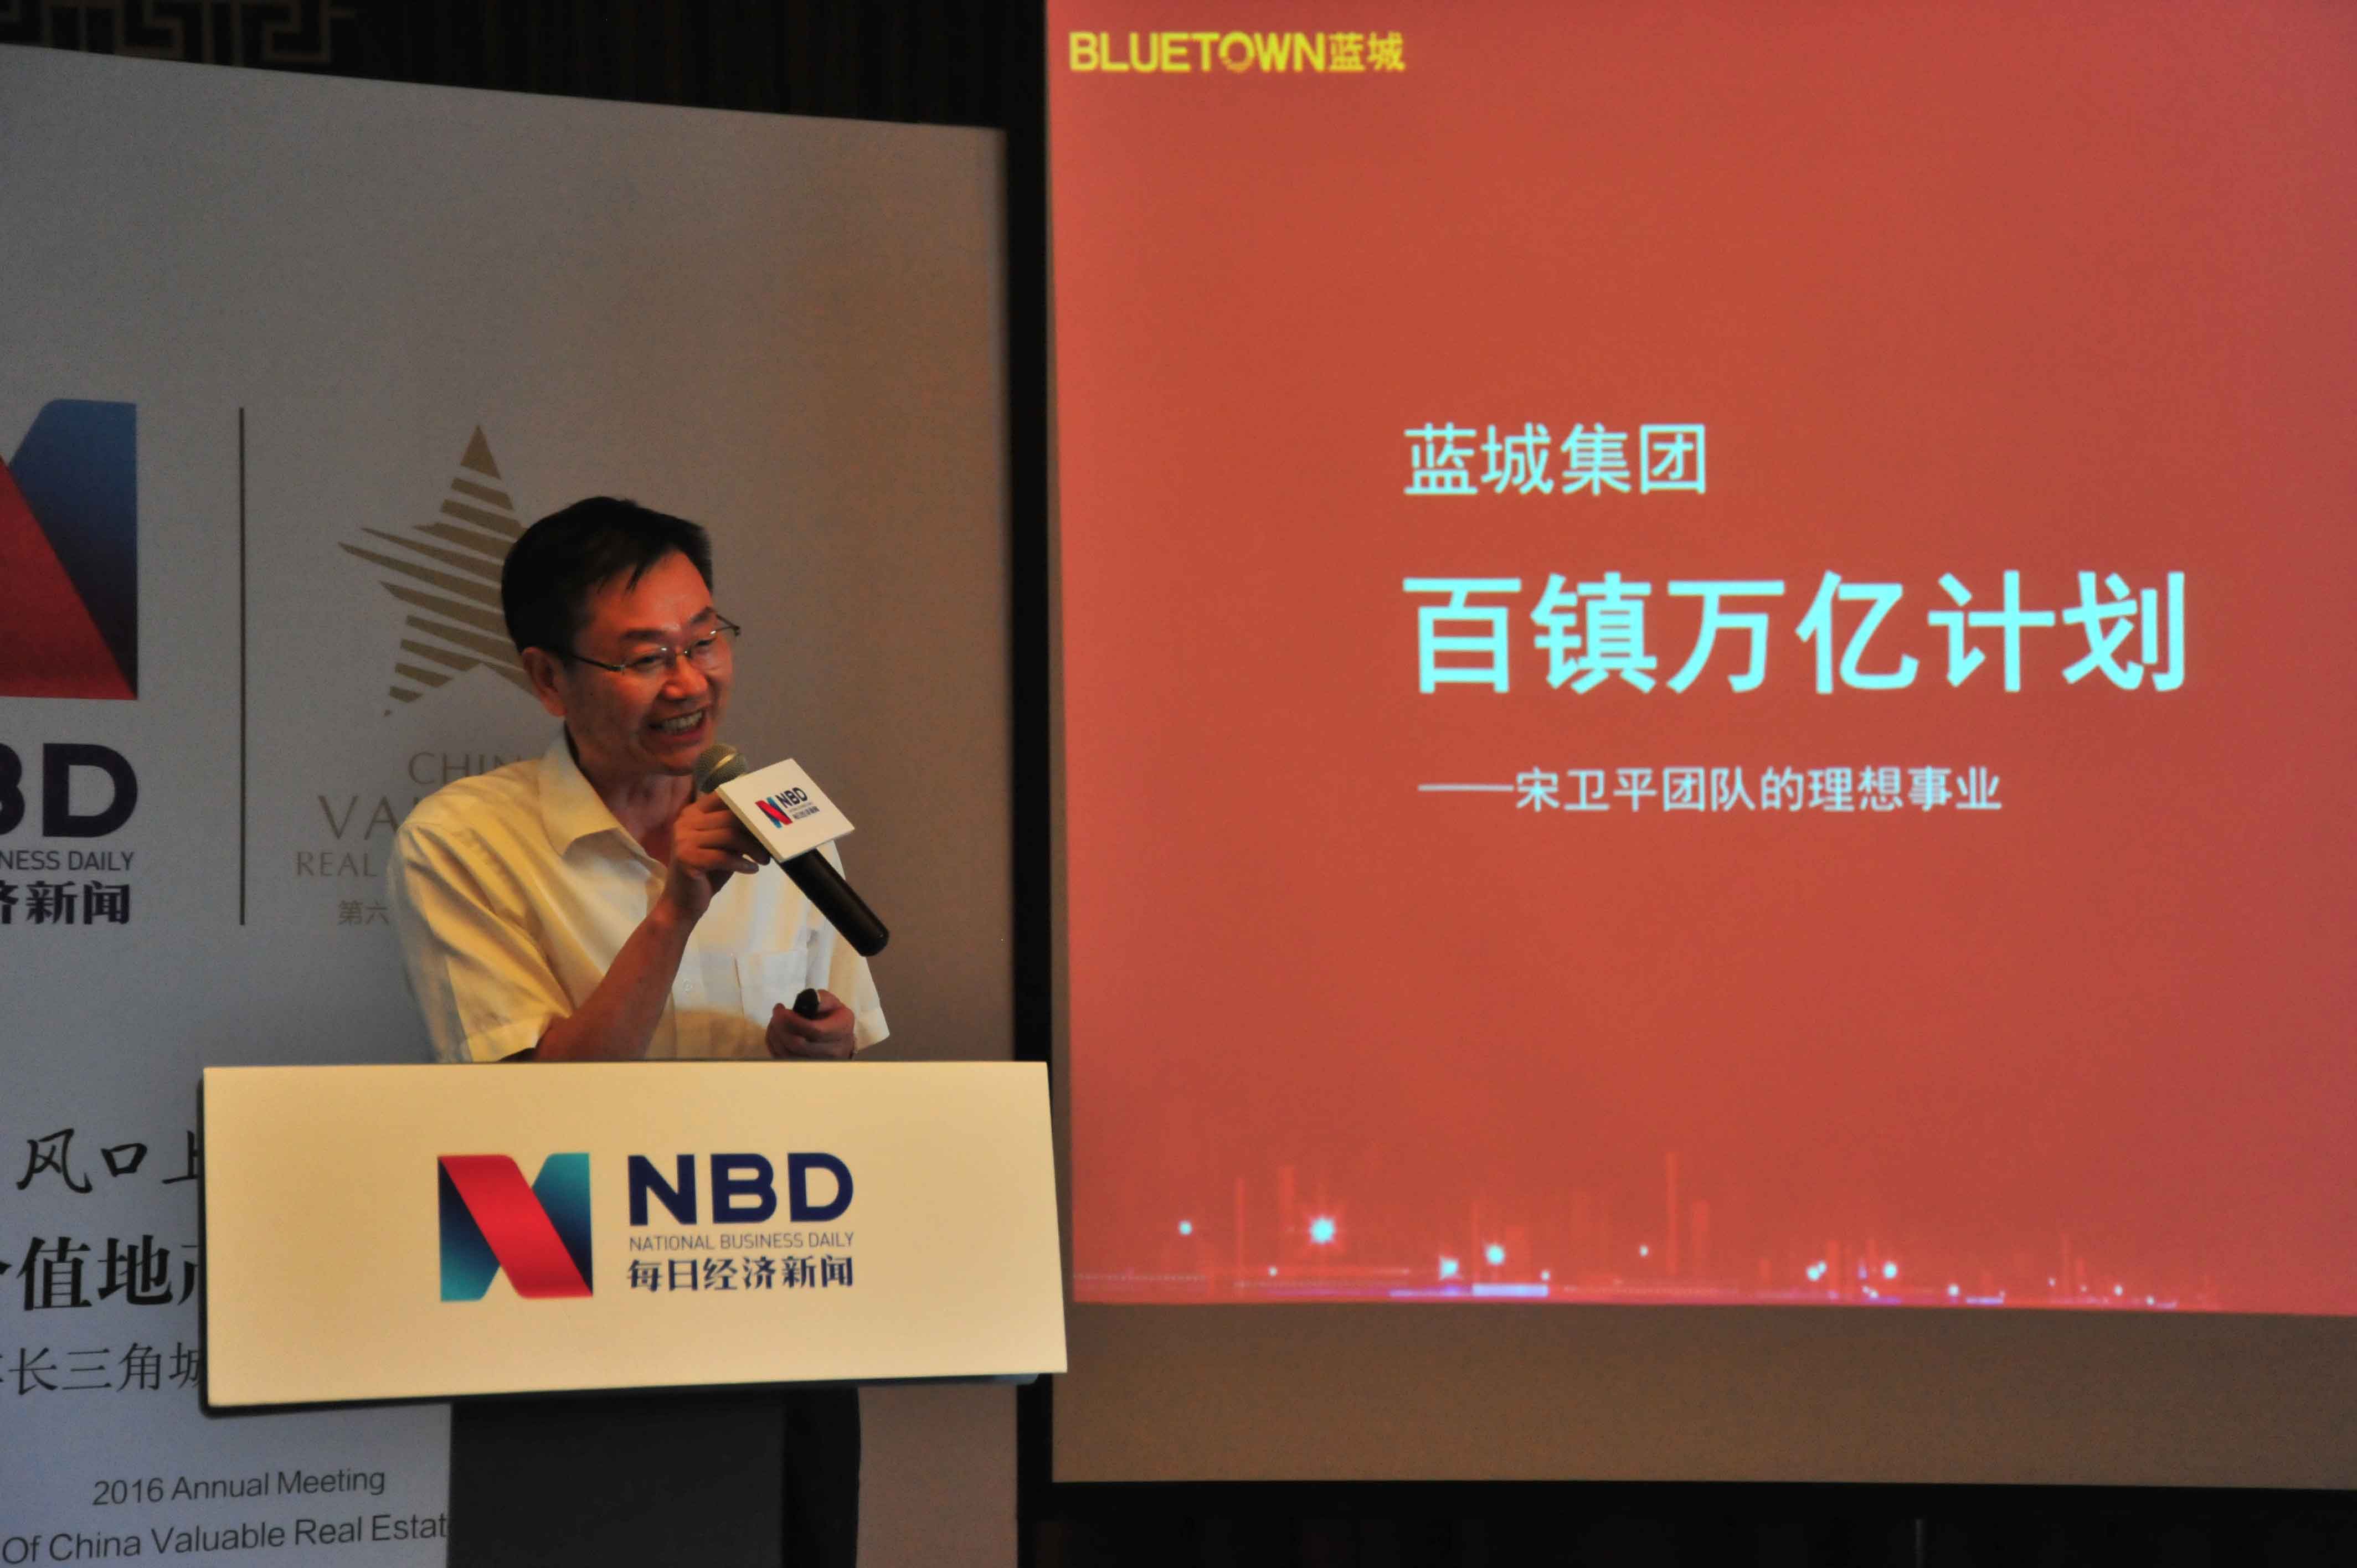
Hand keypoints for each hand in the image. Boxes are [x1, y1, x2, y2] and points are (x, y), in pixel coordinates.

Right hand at [660, 794, 768, 921]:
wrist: (683, 902)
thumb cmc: (707, 872)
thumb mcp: (724, 846)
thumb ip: (736, 829)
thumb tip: (767, 819)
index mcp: (692, 813)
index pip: (724, 797)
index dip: (748, 805)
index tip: (768, 817)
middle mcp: (685, 822)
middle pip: (730, 816)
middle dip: (756, 830)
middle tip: (772, 844)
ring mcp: (683, 839)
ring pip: (730, 835)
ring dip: (753, 848)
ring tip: (764, 859)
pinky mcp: (686, 858)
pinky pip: (723, 856)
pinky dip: (742, 863)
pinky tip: (752, 869)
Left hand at [768, 989, 856, 1059]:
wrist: (840, 1041)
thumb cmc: (834, 1019)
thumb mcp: (833, 1004)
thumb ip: (822, 1000)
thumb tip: (807, 1000)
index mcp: (841, 1030)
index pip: (815, 1030)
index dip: (794, 1021)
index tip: (782, 1010)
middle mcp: (832, 1050)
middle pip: (798, 1044)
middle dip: (780, 1027)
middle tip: (776, 1013)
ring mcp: (818, 1063)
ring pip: (788, 1053)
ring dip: (775, 1035)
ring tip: (774, 1021)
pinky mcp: (805, 1068)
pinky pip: (782, 1059)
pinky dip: (773, 1045)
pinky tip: (774, 1032)